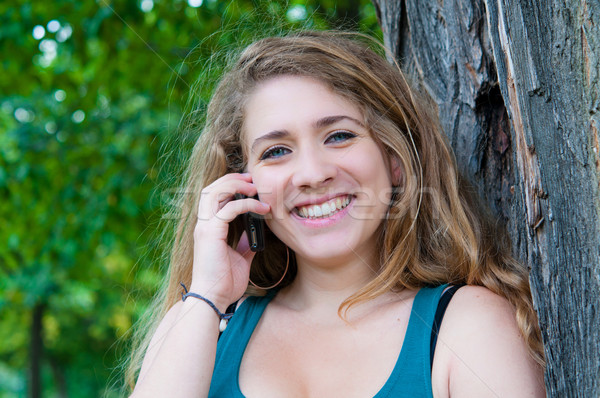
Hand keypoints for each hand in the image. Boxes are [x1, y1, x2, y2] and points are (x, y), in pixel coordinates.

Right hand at [190, 173, 269, 309]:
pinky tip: (261, 208)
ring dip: (236, 185)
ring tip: (255, 187)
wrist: (214, 298)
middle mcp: (203, 224)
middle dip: (232, 179)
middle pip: (211, 188)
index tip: (250, 185)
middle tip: (252, 179)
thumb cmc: (225, 281)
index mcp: (208, 228)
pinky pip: (228, 209)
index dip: (230, 186)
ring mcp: (205, 228)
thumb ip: (245, 242)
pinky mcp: (211, 234)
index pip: (214, 197)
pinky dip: (246, 204)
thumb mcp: (240, 257)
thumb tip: (255, 234)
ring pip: (215, 192)